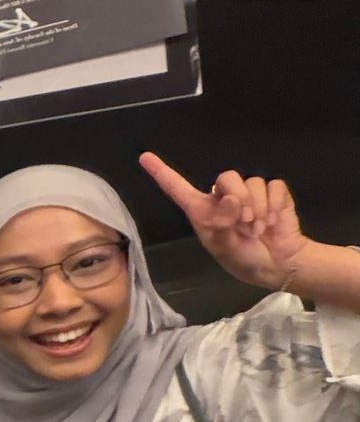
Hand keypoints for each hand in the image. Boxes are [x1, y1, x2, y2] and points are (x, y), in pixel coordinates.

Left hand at [140, 151, 310, 290]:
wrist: (277, 264)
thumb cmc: (242, 258)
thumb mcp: (224, 248)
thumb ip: (222, 224)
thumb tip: (230, 199)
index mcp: (201, 211)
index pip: (178, 188)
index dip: (162, 172)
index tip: (144, 157)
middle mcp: (222, 198)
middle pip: (228, 178)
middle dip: (240, 199)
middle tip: (246, 224)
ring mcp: (249, 194)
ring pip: (253, 182)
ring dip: (260, 209)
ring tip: (259, 229)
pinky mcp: (273, 194)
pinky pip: (274, 186)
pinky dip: (275, 206)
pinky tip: (273, 222)